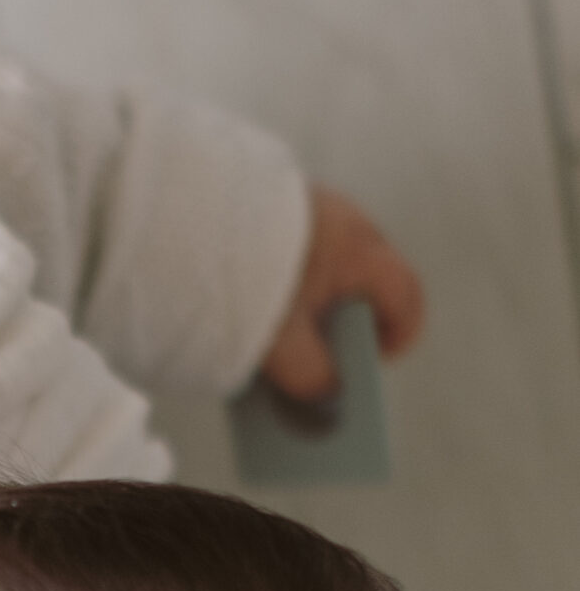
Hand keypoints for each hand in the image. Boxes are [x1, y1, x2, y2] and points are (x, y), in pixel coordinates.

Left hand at [259, 186, 424, 401]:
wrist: (186, 211)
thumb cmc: (245, 276)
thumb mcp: (282, 342)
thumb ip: (312, 374)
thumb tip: (326, 391)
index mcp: (362, 251)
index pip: (404, 295)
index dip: (398, 335)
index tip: (374, 363)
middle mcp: (345, 219)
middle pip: (367, 277)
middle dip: (348, 320)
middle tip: (323, 354)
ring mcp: (310, 203)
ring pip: (328, 258)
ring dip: (312, 295)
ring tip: (279, 331)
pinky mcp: (273, 198)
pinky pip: (293, 242)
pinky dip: (283, 272)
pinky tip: (250, 296)